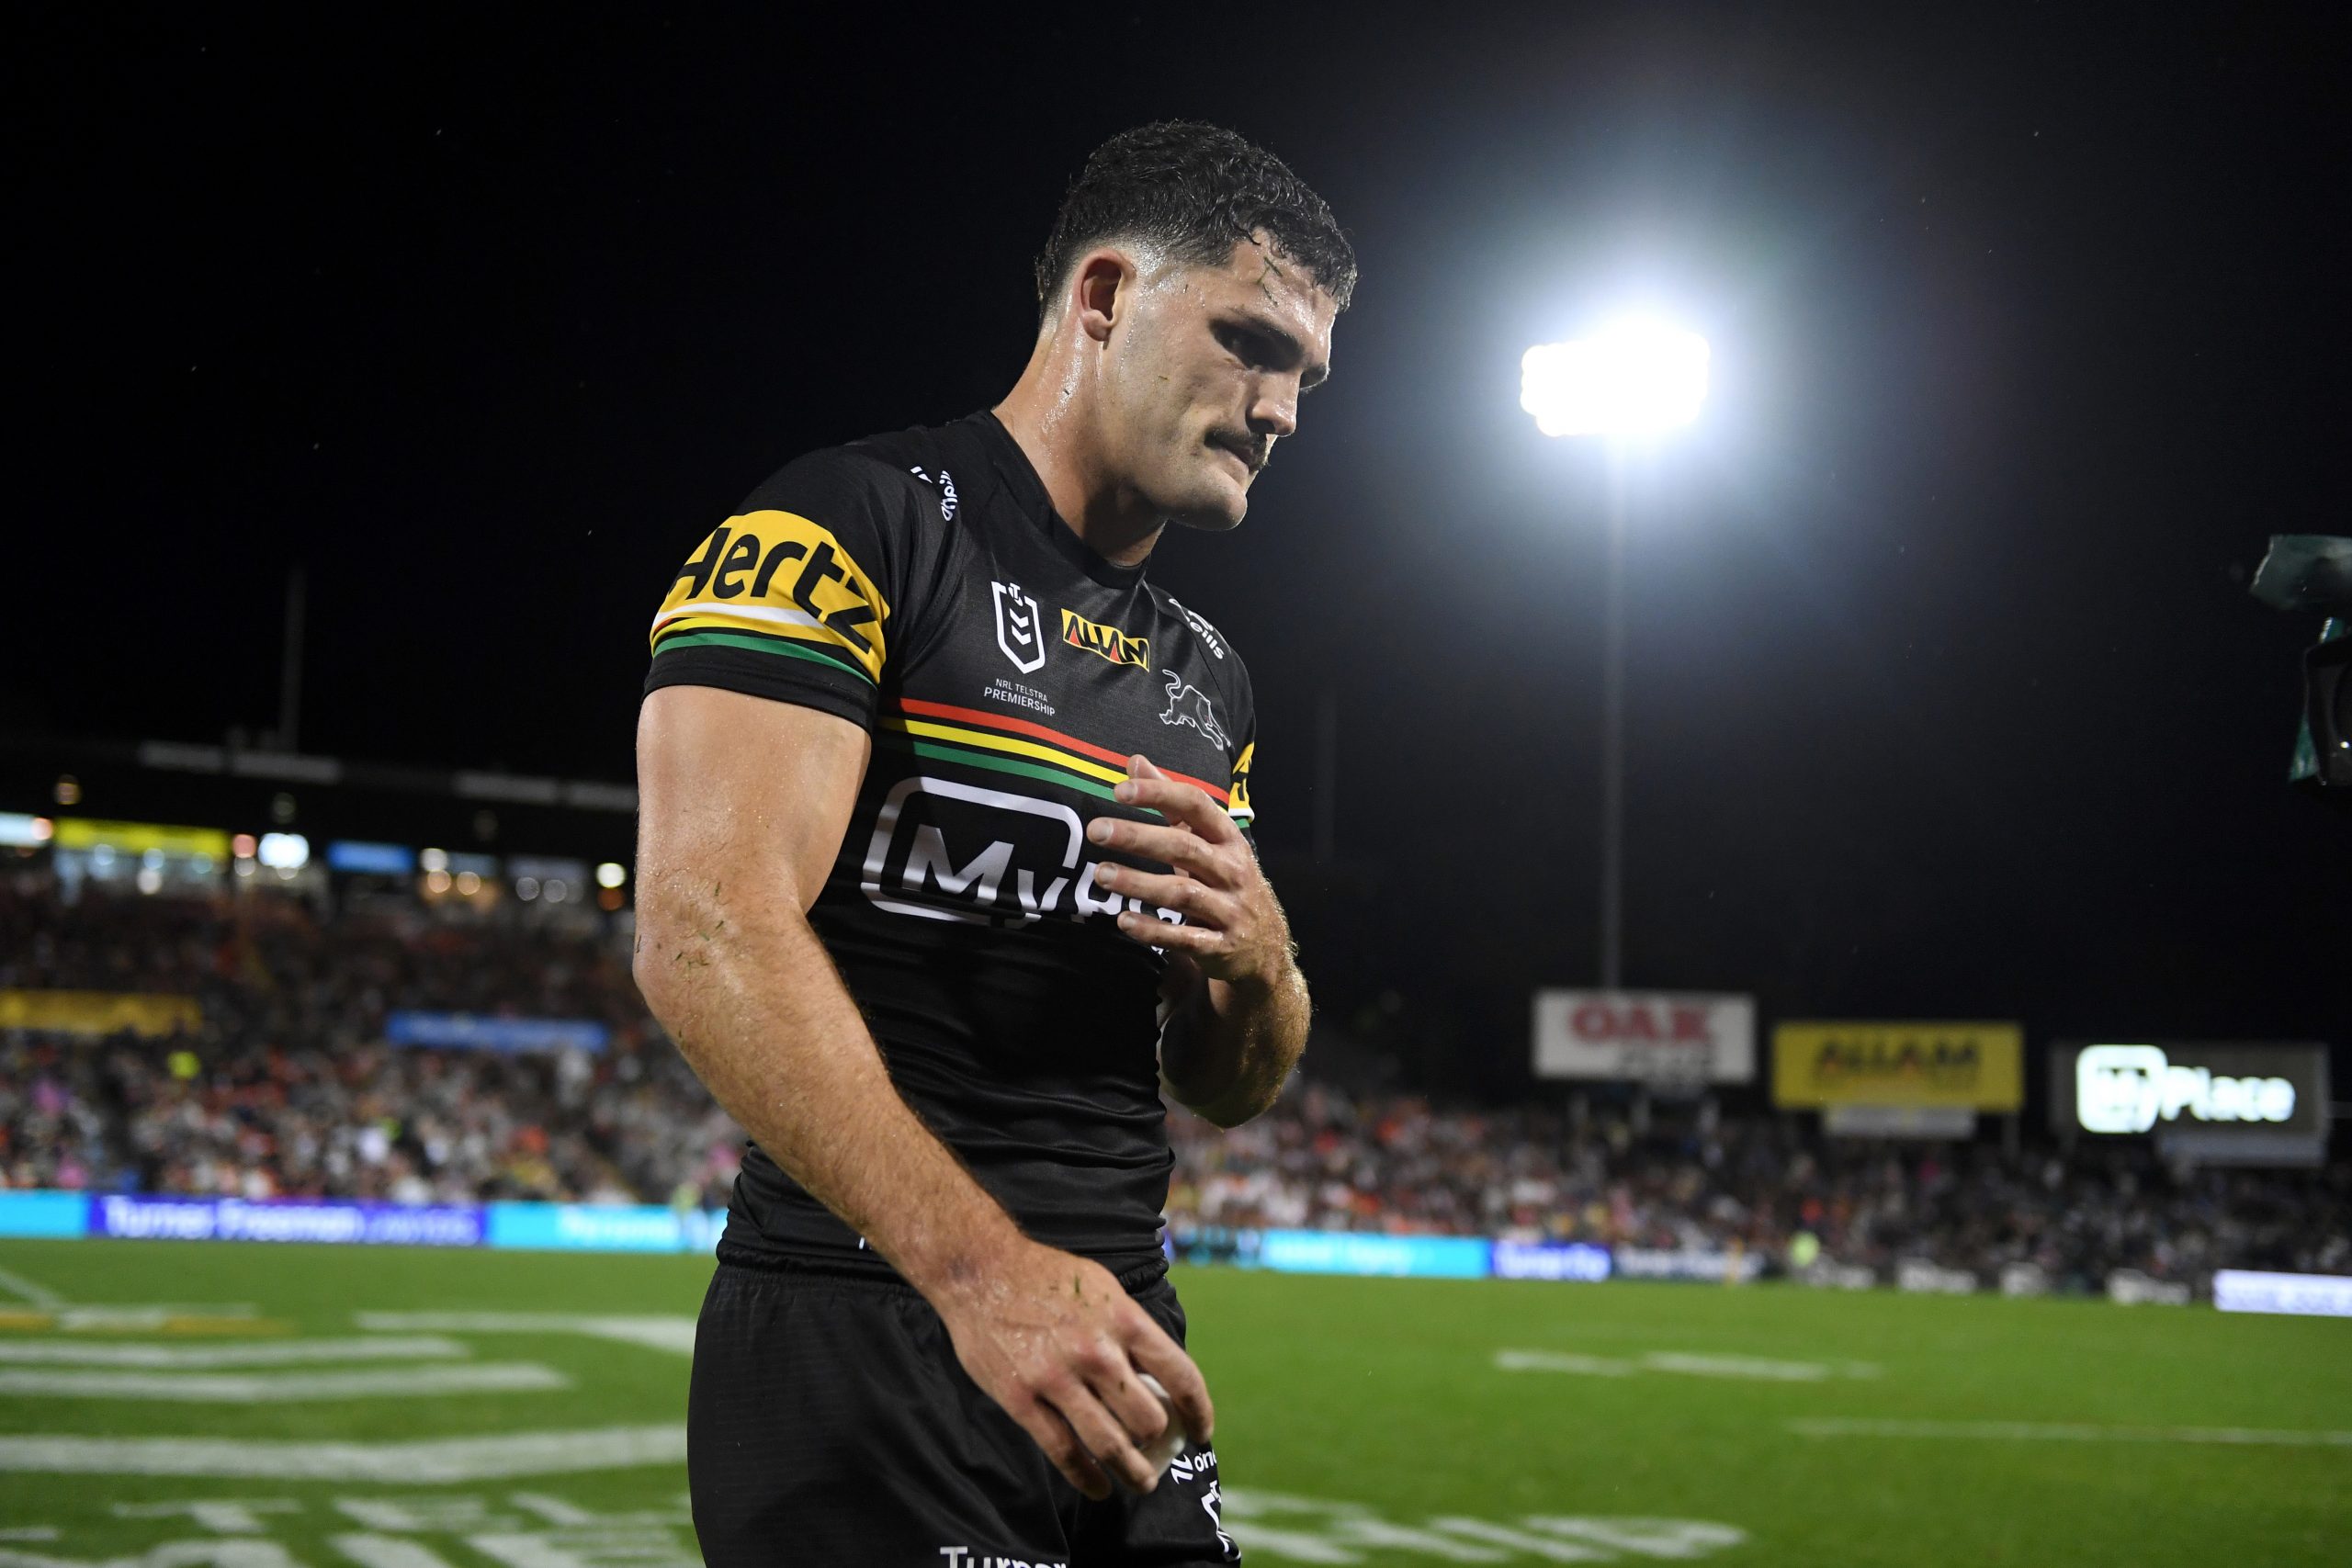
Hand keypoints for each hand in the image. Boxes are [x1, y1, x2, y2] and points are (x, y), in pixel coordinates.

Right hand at [930, 1238, 1213, 1497]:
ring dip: (1132, 1472)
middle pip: (1148, 1420)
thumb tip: (1160, 1374)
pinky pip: (1063, 1452)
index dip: (1199, 1412)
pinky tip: (1097, 1487)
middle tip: (1158, 1451)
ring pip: (1110, 1445)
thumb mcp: (1104, 1289)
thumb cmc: (1046, 1276)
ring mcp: (1057, 1378)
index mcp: (1123, 1320)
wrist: (980, 1269)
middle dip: (1159, 1443)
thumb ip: (1132, 1330)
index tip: (1202, 1432)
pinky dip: (1086, 1478)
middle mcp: (1097, 1352)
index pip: (1180, 1376)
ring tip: (1140, 1482)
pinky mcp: (1022, 1399)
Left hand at [1088, 755, 1288, 987]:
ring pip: (1182, 893)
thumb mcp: (1208, 841)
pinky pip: (1184, 937)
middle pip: (1185, 847)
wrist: (1265, 944)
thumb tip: (1135, 763)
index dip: (1160, 794)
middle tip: (1097, 830)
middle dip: (1139, 837)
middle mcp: (1233, 870)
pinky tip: (1124, 921)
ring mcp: (1229, 909)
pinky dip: (1153, 930)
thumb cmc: (1226, 881)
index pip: (1197, 805)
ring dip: (1139, 883)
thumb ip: (1171, 803)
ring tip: (1101, 874)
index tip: (1121, 790)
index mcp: (1229, 839)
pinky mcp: (1219, 945)